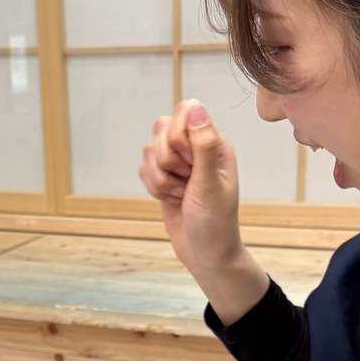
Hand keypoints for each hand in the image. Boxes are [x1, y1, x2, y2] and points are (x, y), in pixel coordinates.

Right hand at [138, 99, 245, 278]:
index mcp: (214, 142)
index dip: (179, 136)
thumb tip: (196, 106)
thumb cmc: (215, 223)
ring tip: (180, 195)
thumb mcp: (210, 184)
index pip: (185, 111)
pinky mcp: (164, 177)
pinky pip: (143, 168)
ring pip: (149, 150)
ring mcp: (179, 162)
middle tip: (186, 182)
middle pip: (162, 128)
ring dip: (160, 178)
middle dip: (167, 160)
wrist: (205, 254)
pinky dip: (153, 187)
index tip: (190, 163)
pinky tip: (171, 199)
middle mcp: (196, 147)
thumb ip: (203, 145)